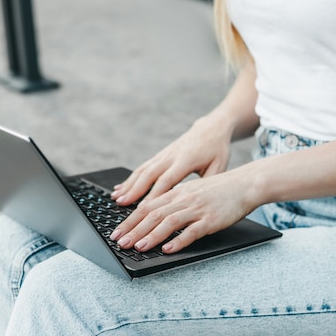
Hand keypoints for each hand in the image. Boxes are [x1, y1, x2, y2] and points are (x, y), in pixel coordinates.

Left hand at [110, 168, 256, 253]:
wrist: (245, 184)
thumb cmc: (219, 190)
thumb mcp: (192, 192)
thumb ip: (174, 202)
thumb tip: (154, 217)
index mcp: (177, 192)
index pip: (147, 206)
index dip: (130, 220)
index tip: (117, 233)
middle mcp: (184, 199)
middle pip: (153, 214)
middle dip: (134, 230)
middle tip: (119, 242)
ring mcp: (197, 209)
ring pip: (169, 222)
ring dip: (151, 236)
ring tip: (138, 247)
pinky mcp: (211, 219)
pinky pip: (192, 231)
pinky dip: (179, 240)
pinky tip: (168, 249)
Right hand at [111, 115, 232, 205]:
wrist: (211, 128)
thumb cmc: (217, 150)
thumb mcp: (219, 167)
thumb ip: (207, 185)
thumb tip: (197, 204)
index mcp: (186, 160)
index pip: (167, 179)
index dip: (154, 194)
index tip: (144, 207)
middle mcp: (171, 156)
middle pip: (149, 174)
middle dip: (134, 190)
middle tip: (121, 204)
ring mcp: (164, 154)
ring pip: (142, 170)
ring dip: (128, 184)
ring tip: (116, 198)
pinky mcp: (160, 155)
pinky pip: (143, 167)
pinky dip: (130, 179)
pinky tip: (120, 189)